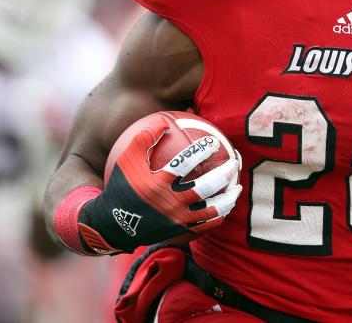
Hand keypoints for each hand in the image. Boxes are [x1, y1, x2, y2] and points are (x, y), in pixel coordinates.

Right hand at [77, 125, 241, 253]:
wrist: (114, 224)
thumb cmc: (123, 186)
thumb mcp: (127, 159)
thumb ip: (145, 138)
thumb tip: (164, 120)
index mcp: (158, 184)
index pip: (185, 164)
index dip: (201, 151)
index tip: (214, 142)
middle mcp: (170, 203)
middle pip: (205, 187)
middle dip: (224, 174)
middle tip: (234, 163)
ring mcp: (177, 220)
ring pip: (211, 210)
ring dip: (228, 198)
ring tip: (237, 187)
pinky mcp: (180, 232)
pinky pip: (206, 226)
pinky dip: (218, 217)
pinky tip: (226, 207)